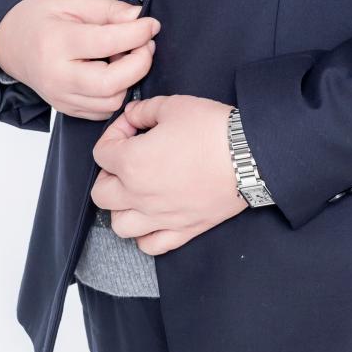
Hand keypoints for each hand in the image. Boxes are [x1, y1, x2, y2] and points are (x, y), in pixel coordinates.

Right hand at [0, 0, 160, 119]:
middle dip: (140, 63)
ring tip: (125, 56)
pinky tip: (112, 71)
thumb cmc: (42, 18)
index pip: (107, 43)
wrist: (10, 42)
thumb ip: (108, 9)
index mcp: (57, 42)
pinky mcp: (66, 109)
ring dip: (129, 79)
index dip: (138, 34)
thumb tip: (139, 18)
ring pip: (111, 101)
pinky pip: (103, 111)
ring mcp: (60, 97)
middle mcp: (57, 76)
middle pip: (111, 83)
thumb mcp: (73, 0)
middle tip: (145, 44)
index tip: (151, 24)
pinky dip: (116, 92)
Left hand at [90, 94, 245, 253]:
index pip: (101, 153)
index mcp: (131, 163)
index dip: (114, 134)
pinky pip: (150, 245)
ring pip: (119, 225)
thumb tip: (133, 115)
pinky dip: (145, 235)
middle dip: (109, 174)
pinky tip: (154, 217)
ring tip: (136, 192)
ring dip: (122, 208)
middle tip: (127, 160)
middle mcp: (139, 195)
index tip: (133, 127)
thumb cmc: (212, 130)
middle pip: (101, 194)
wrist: (250, 155)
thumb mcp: (174, 105)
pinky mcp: (183, 230)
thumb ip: (144, 110)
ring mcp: (160, 217)